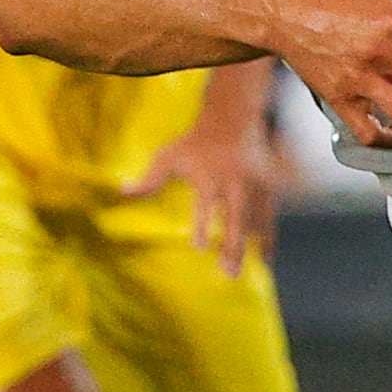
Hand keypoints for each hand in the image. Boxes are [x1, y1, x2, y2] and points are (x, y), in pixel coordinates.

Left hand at [137, 111, 281, 274]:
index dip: (202, 225)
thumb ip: (149, 179)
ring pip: (256, 220)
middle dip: (234, 246)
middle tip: (229, 273)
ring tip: (248, 270)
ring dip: (252, 246)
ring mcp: (253, 184)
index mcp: (208, 176)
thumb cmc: (194, 142)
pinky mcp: (267, 186)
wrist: (232, 118)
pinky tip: (266, 258)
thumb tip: (122, 191)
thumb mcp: (168, 156)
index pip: (204, 204)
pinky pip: (269, 216)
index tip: (200, 248)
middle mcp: (233, 181)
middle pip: (235, 218)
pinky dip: (268, 236)